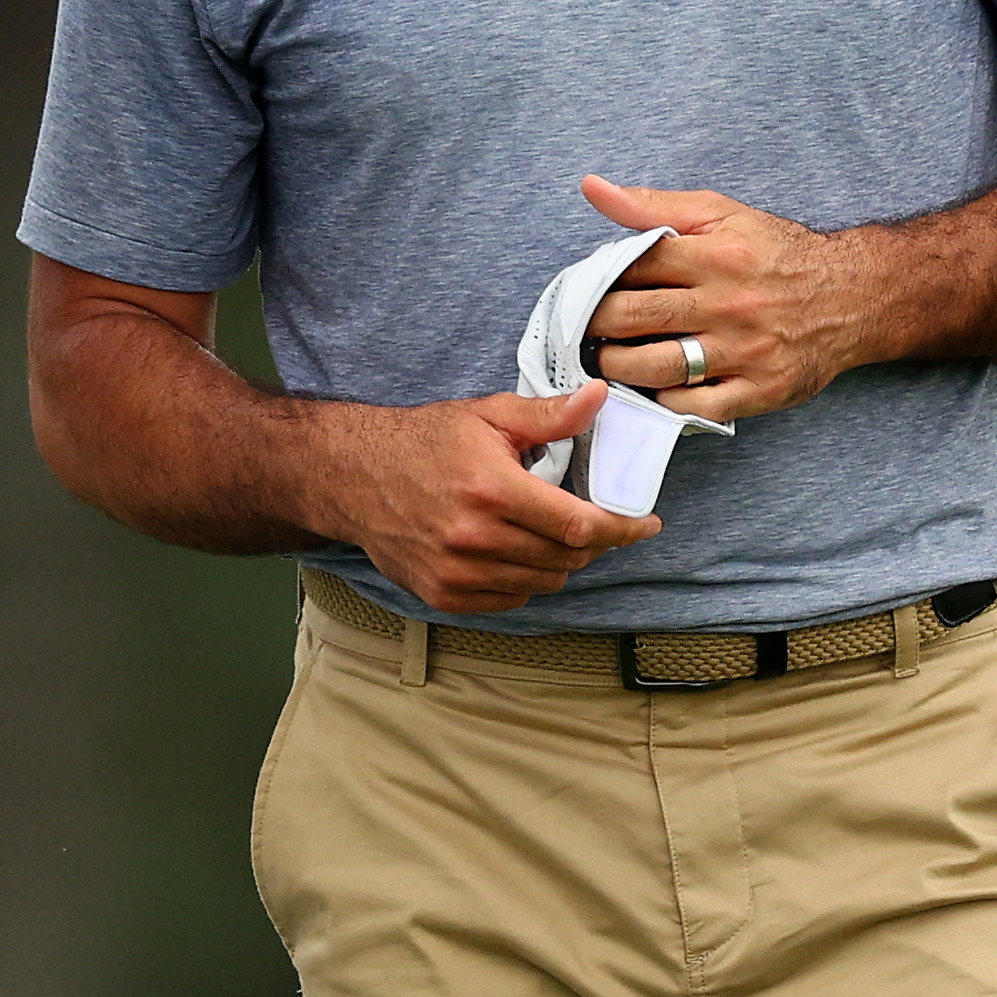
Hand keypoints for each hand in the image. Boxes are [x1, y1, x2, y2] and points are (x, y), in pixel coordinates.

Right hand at [302, 382, 655, 617]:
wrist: (352, 476)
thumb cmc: (421, 442)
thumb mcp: (486, 417)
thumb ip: (547, 415)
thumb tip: (598, 398)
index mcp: (492, 489)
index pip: (579, 526)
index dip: (621, 529)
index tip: (644, 525)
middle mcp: (474, 537)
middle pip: (565, 559)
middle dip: (592, 543)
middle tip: (594, 522)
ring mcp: (456, 571)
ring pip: (542, 583)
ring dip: (560, 562)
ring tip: (552, 534)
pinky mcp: (442, 593)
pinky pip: (510, 598)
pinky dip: (526, 580)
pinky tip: (517, 552)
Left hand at [577, 175, 890, 419]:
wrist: (854, 295)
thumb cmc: (778, 253)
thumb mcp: (721, 213)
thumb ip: (654, 206)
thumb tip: (593, 188)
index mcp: (718, 256)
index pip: (636, 267)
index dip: (600, 279)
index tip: (586, 288)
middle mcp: (731, 305)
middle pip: (638, 318)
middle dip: (598, 325)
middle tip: (584, 328)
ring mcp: (747, 351)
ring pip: (660, 367)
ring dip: (620, 366)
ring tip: (607, 358)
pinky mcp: (762, 389)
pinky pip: (697, 406)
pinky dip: (666, 400)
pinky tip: (653, 387)